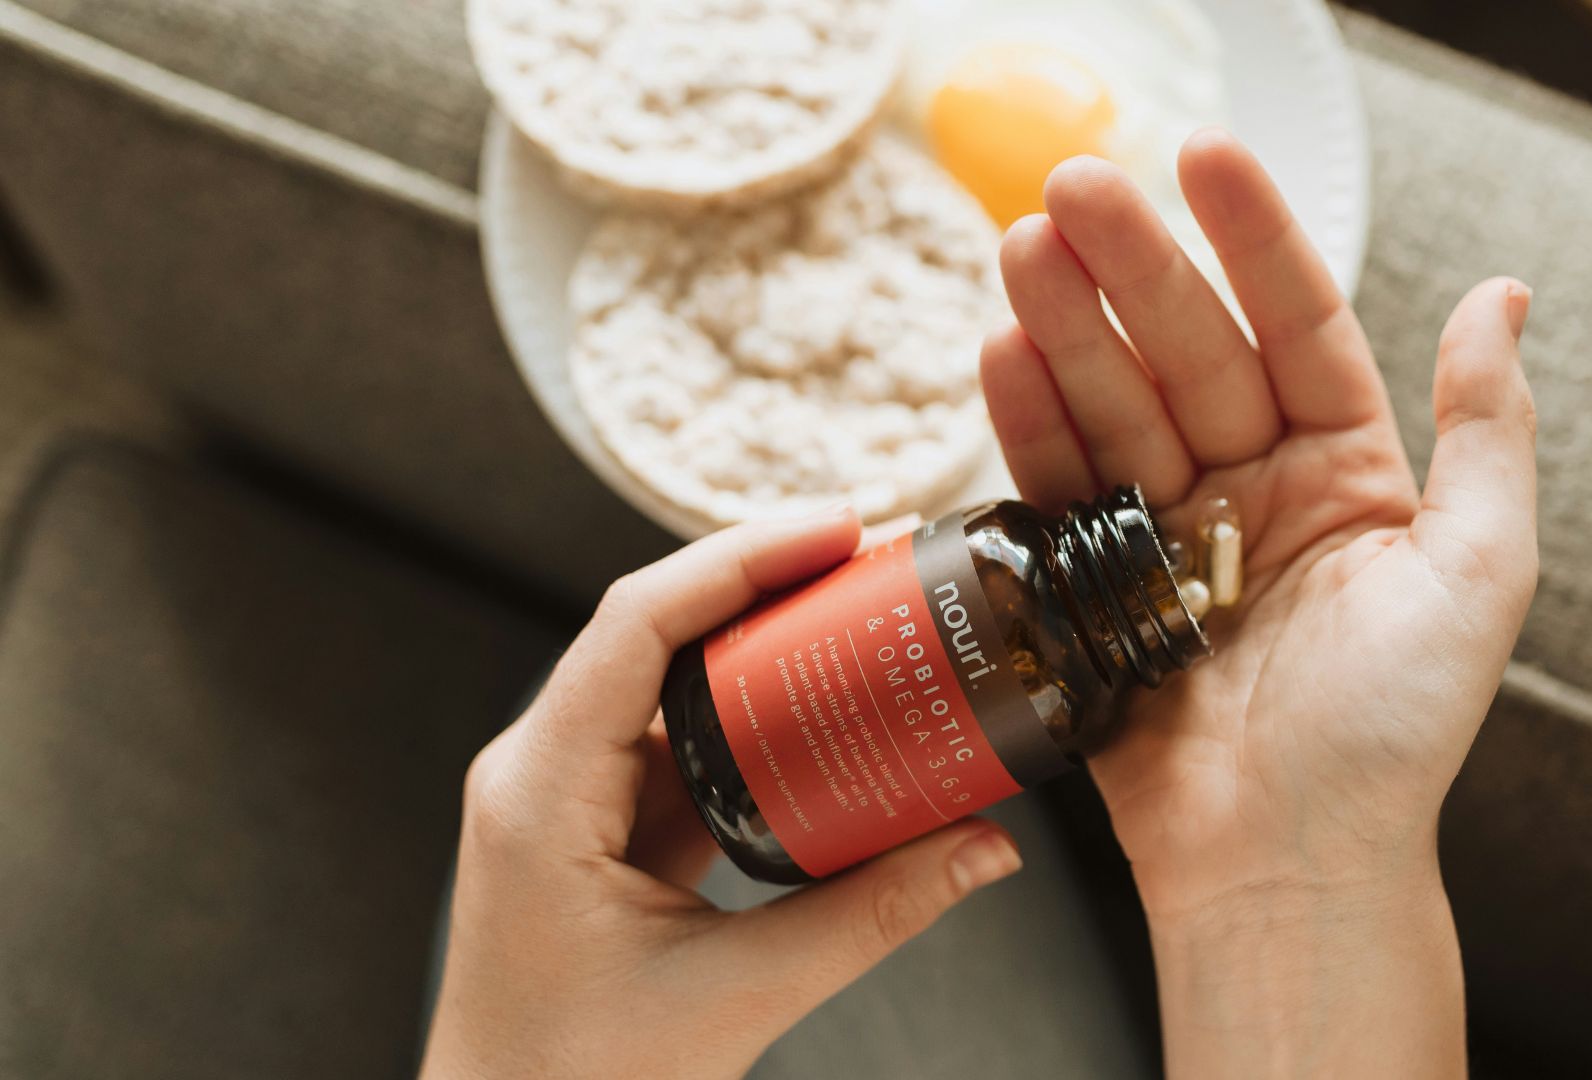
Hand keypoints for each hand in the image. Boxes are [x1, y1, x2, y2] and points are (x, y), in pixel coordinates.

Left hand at [421, 509, 1022, 1079]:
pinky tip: (824, 714)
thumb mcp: (737, 996)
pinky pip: (678, 748)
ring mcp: (565, 799)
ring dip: (761, 650)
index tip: (838, 528)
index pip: (636, 623)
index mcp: (542, 791)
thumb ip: (871, 914)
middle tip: (871, 557)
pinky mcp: (596, 831)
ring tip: (860, 615)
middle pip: (655, 634)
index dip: (740, 557)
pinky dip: (752, 723)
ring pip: (669, 687)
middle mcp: (540, 772)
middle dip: (765, 584)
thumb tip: (987, 847)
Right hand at [981, 130, 1535, 1076]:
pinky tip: (1001, 355)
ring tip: (1019, 251)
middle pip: (1188, 351)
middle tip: (1073, 188)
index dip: (1252, 238)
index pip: (1297, 324)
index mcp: (1346, 472)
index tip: (1206, 157)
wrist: (1285, 866)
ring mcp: (1165, 535)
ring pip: (1113, 404)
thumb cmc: (1394, 736)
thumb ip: (1487, 429)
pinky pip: (1057, 487)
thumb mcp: (1480, 573)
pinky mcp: (1092, 587)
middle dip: (1132, 268)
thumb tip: (1503, 294)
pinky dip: (1026, 424)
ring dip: (1065, 327)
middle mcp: (1252, 488)